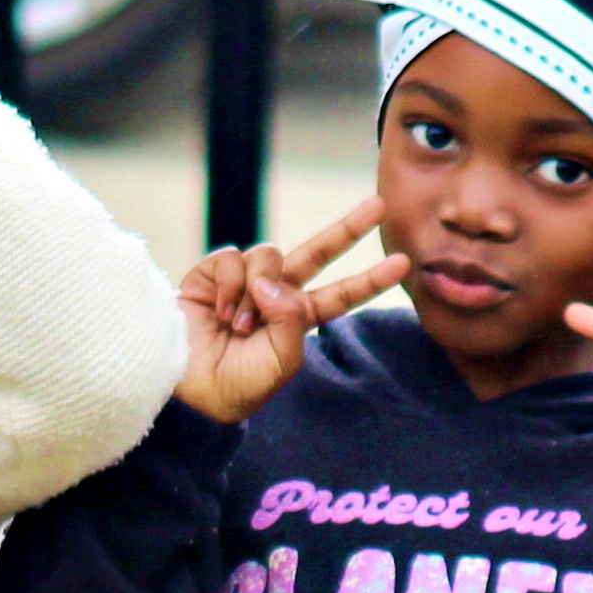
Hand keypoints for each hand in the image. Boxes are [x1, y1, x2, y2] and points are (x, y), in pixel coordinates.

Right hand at [172, 195, 409, 421]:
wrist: (189, 387)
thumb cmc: (237, 384)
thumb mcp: (281, 362)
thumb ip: (291, 319)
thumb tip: (272, 279)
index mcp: (298, 319)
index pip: (341, 295)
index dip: (369, 279)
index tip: (403, 263)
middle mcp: (276, 294)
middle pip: (318, 252)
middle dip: (347, 229)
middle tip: (379, 205)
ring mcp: (246, 280)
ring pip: (270, 256)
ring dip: (254, 292)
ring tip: (235, 326)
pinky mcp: (214, 272)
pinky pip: (233, 258)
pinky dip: (228, 285)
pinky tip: (217, 311)